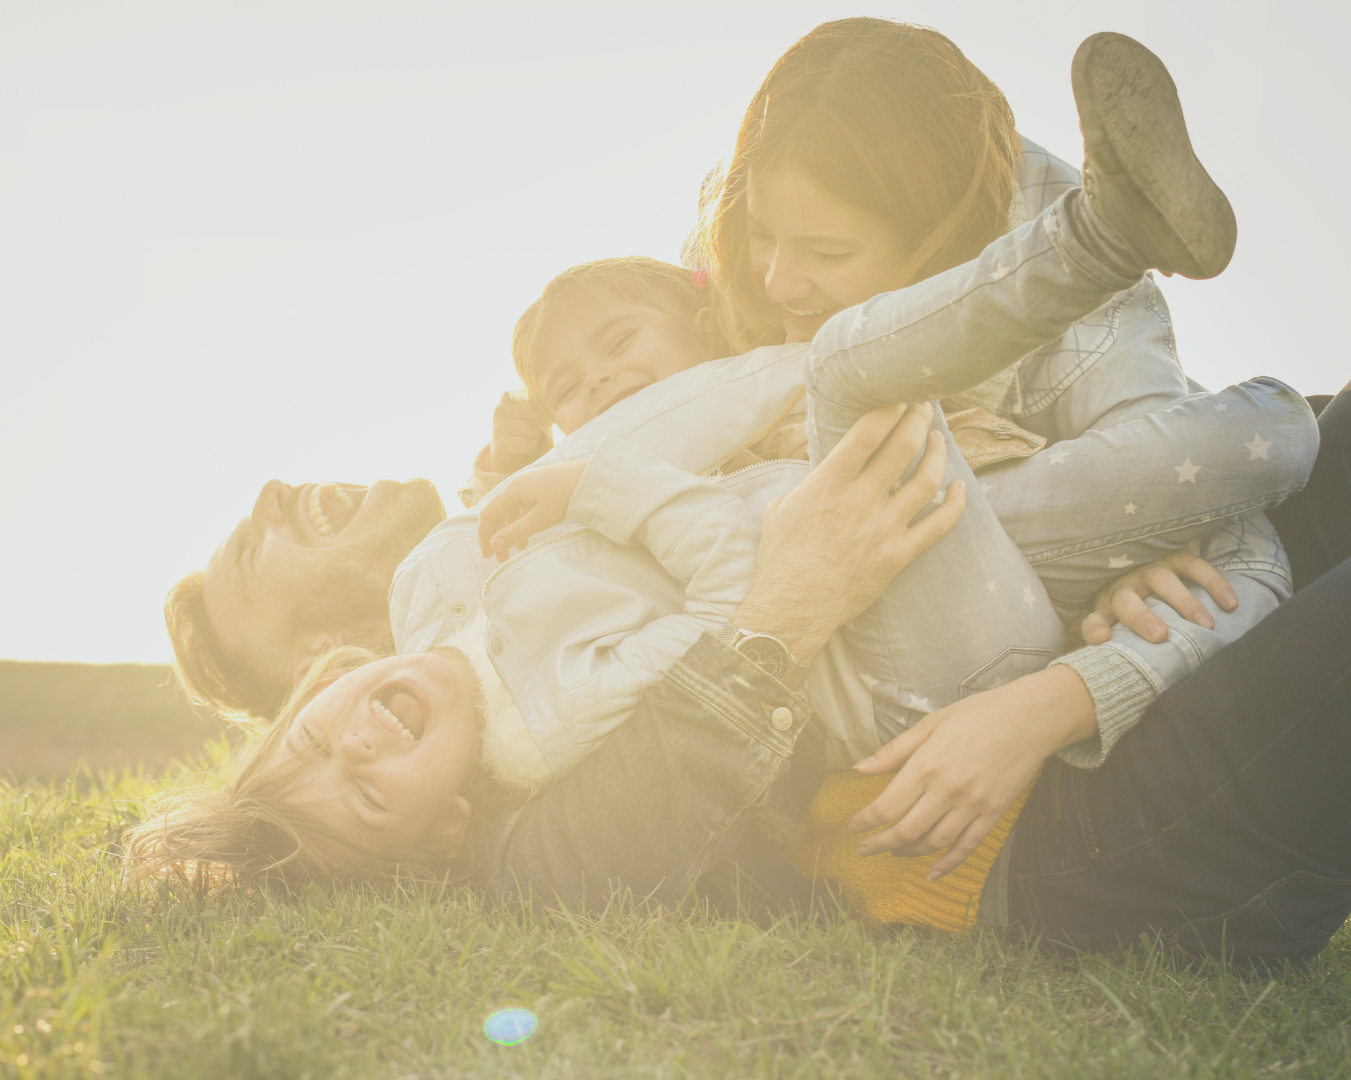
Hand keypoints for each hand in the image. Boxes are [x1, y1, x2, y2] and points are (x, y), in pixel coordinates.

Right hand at [477, 458, 586, 561]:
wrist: (590, 476)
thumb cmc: (566, 497)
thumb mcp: (541, 519)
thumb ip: (516, 532)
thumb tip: (493, 544)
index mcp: (513, 491)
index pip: (488, 515)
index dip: (485, 536)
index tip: (488, 556)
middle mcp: (516, 485)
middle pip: (496, 512)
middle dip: (495, 535)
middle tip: (500, 557)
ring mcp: (527, 483)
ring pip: (509, 509)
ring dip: (509, 529)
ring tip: (517, 549)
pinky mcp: (538, 485)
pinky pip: (521, 505)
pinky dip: (520, 521)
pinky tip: (528, 533)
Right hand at [490, 392, 552, 474]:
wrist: (511, 460)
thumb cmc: (527, 433)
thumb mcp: (535, 414)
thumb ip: (542, 405)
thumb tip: (550, 405)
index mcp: (508, 397)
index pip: (538, 400)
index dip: (543, 413)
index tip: (534, 421)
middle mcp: (500, 409)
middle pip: (536, 414)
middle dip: (539, 426)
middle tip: (529, 433)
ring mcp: (498, 426)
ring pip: (533, 428)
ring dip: (535, 438)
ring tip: (524, 440)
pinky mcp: (500, 444)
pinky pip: (528, 444)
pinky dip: (530, 448)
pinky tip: (521, 450)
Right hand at [731, 402, 964, 662]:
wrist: (792, 608)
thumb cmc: (781, 558)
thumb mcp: (782, 506)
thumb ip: (811, 481)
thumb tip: (827, 463)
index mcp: (828, 484)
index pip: (867, 431)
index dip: (889, 406)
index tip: (898, 394)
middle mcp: (860, 501)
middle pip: (903, 446)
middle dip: (918, 418)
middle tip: (924, 406)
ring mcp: (883, 528)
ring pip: (927, 480)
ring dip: (938, 453)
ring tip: (939, 439)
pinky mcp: (898, 555)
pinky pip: (938, 525)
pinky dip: (955, 504)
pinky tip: (961, 488)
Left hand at [849, 665, 1096, 877]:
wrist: (1031, 718)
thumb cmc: (979, 714)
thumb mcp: (931, 723)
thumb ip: (894, 751)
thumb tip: (859, 768)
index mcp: (927, 766)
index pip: (887, 806)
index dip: (865, 822)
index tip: (854, 826)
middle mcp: (948, 790)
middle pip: (906, 830)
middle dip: (879, 844)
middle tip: (864, 849)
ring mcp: (973, 805)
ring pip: (934, 842)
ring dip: (909, 851)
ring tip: (893, 851)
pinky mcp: (993, 813)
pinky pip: (967, 846)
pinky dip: (948, 863)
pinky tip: (933, 872)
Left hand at [1081, 547, 1237, 644]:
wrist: (1145, 567)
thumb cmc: (1135, 611)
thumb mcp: (1122, 626)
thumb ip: (1121, 646)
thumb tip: (1123, 674)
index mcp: (1107, 606)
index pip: (1094, 619)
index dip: (1095, 627)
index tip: (1101, 639)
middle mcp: (1125, 586)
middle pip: (1126, 600)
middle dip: (1142, 617)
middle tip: (1160, 635)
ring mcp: (1149, 569)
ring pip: (1161, 580)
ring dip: (1184, 602)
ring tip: (1206, 626)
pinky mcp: (1175, 557)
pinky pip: (1194, 566)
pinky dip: (1213, 584)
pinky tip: (1230, 604)